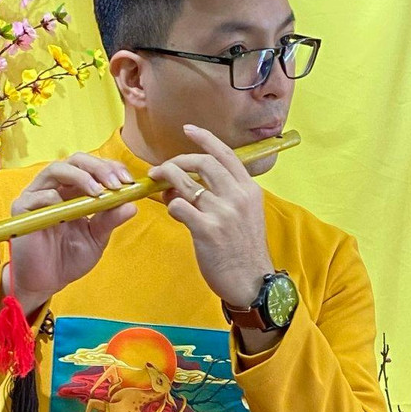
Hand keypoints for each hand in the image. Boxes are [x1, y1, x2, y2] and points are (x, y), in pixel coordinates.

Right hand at [3, 153, 136, 316]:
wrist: (47, 282)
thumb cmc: (69, 258)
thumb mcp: (96, 238)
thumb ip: (110, 220)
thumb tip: (132, 204)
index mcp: (73, 191)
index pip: (91, 167)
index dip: (110, 168)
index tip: (128, 180)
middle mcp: (54, 187)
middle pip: (74, 160)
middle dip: (98, 168)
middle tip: (116, 184)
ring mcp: (36, 196)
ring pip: (56, 169)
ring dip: (81, 177)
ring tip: (98, 192)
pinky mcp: (21, 209)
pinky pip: (38, 195)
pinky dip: (55, 198)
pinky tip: (69, 213)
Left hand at [151, 124, 274, 309]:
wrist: (252, 282)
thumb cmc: (245, 250)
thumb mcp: (246, 214)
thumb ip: (226, 195)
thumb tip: (192, 183)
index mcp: (249, 190)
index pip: (225, 154)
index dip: (205, 138)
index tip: (188, 129)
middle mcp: (237, 197)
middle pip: (201, 162)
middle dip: (177, 161)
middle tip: (163, 168)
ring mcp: (223, 213)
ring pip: (185, 182)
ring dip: (166, 180)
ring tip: (159, 186)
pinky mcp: (207, 230)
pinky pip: (179, 206)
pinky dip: (171, 206)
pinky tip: (174, 213)